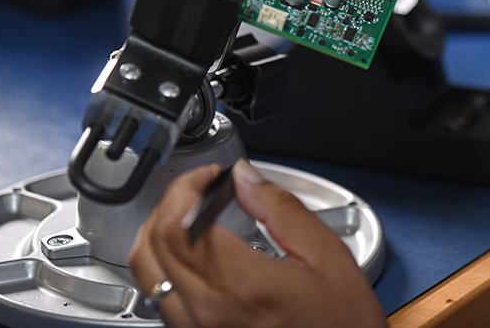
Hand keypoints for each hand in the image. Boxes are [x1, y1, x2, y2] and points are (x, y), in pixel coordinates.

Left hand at [128, 160, 386, 327]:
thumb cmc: (342, 326)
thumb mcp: (328, 257)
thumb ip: (282, 210)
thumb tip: (246, 178)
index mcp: (241, 286)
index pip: (178, 224)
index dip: (185, 188)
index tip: (208, 176)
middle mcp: (207, 314)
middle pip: (153, 245)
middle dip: (170, 204)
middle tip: (200, 190)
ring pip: (147, 272)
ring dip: (161, 234)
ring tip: (192, 216)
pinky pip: (160, 298)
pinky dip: (167, 265)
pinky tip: (196, 254)